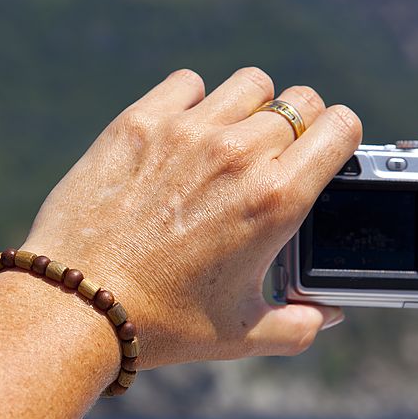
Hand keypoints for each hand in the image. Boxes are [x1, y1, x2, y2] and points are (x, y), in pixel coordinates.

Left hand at [20, 68, 360, 366]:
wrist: (77, 303)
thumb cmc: (161, 322)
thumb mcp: (240, 334)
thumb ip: (298, 325)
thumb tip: (326, 315)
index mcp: (275, 200)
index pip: (340, 127)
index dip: (339, 137)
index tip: (321, 154)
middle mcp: (238, 155)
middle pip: (298, 102)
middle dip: (296, 126)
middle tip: (271, 158)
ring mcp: (186, 133)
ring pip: (249, 84)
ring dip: (250, 107)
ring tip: (227, 142)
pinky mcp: (139, 123)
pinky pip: (187, 84)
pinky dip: (192, 101)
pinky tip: (180, 135)